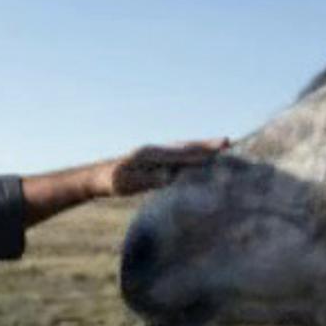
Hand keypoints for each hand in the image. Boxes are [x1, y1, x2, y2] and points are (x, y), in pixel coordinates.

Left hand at [101, 138, 229, 196]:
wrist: (97, 175)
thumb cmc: (111, 181)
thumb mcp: (127, 183)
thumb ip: (148, 179)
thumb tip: (169, 176)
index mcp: (151, 154)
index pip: (181, 154)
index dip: (200, 152)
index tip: (219, 150)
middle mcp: (155, 150)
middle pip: (186, 146)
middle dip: (207, 145)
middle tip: (228, 142)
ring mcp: (155, 154)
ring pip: (183, 148)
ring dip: (201, 147)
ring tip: (221, 146)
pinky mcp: (155, 160)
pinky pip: (177, 156)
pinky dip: (191, 154)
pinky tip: (200, 159)